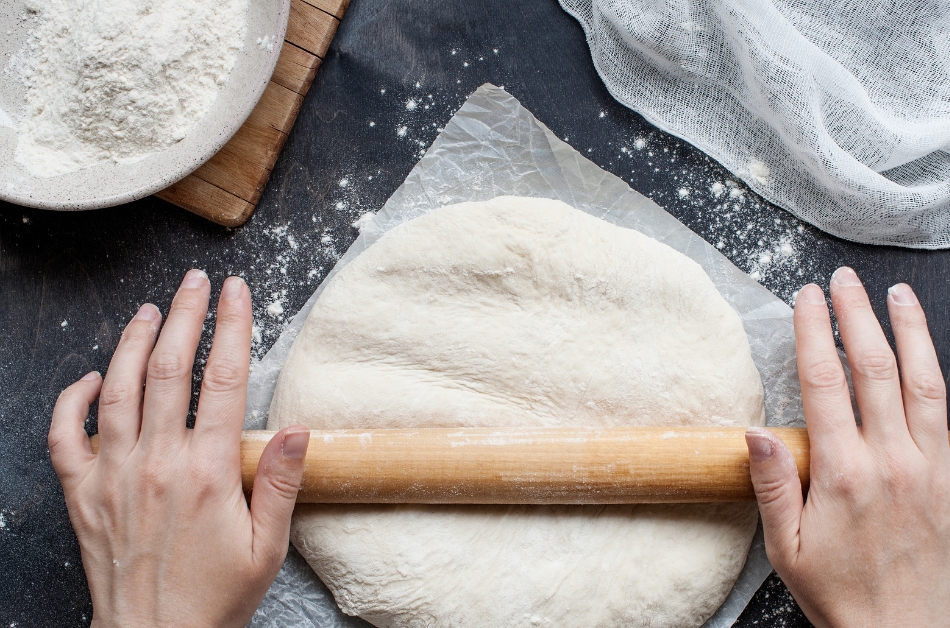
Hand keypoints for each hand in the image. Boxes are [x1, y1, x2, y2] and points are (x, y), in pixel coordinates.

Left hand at [49, 270, 310, 627]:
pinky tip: (92, 375)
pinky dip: (73, 398)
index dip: (232, 327)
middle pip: (171, 369)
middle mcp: (157, 464)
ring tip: (151, 309)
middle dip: (185, 315)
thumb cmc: (214, 598)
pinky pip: (65, 434)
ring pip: (118, 388)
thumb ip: (281, 484)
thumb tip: (298, 429)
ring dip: (134, 340)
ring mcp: (113, 475)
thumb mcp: (267, 548)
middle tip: (195, 281)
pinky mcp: (82, 493)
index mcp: (208, 473)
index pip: (225, 380)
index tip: (236, 292)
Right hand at [745, 267, 949, 627]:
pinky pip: (946, 412)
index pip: (825, 382)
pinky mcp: (949, 479)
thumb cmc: (841, 592)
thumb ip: (771, 486)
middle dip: (857, 315)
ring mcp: (929, 467)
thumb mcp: (786, 547)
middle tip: (844, 280)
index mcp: (844, 474)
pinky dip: (936, 372)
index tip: (806, 298)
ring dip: (910, 331)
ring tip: (896, 294)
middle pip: (875, 369)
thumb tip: (754, 432)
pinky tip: (927, 353)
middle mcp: (893, 461)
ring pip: (923, 382)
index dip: (813, 332)